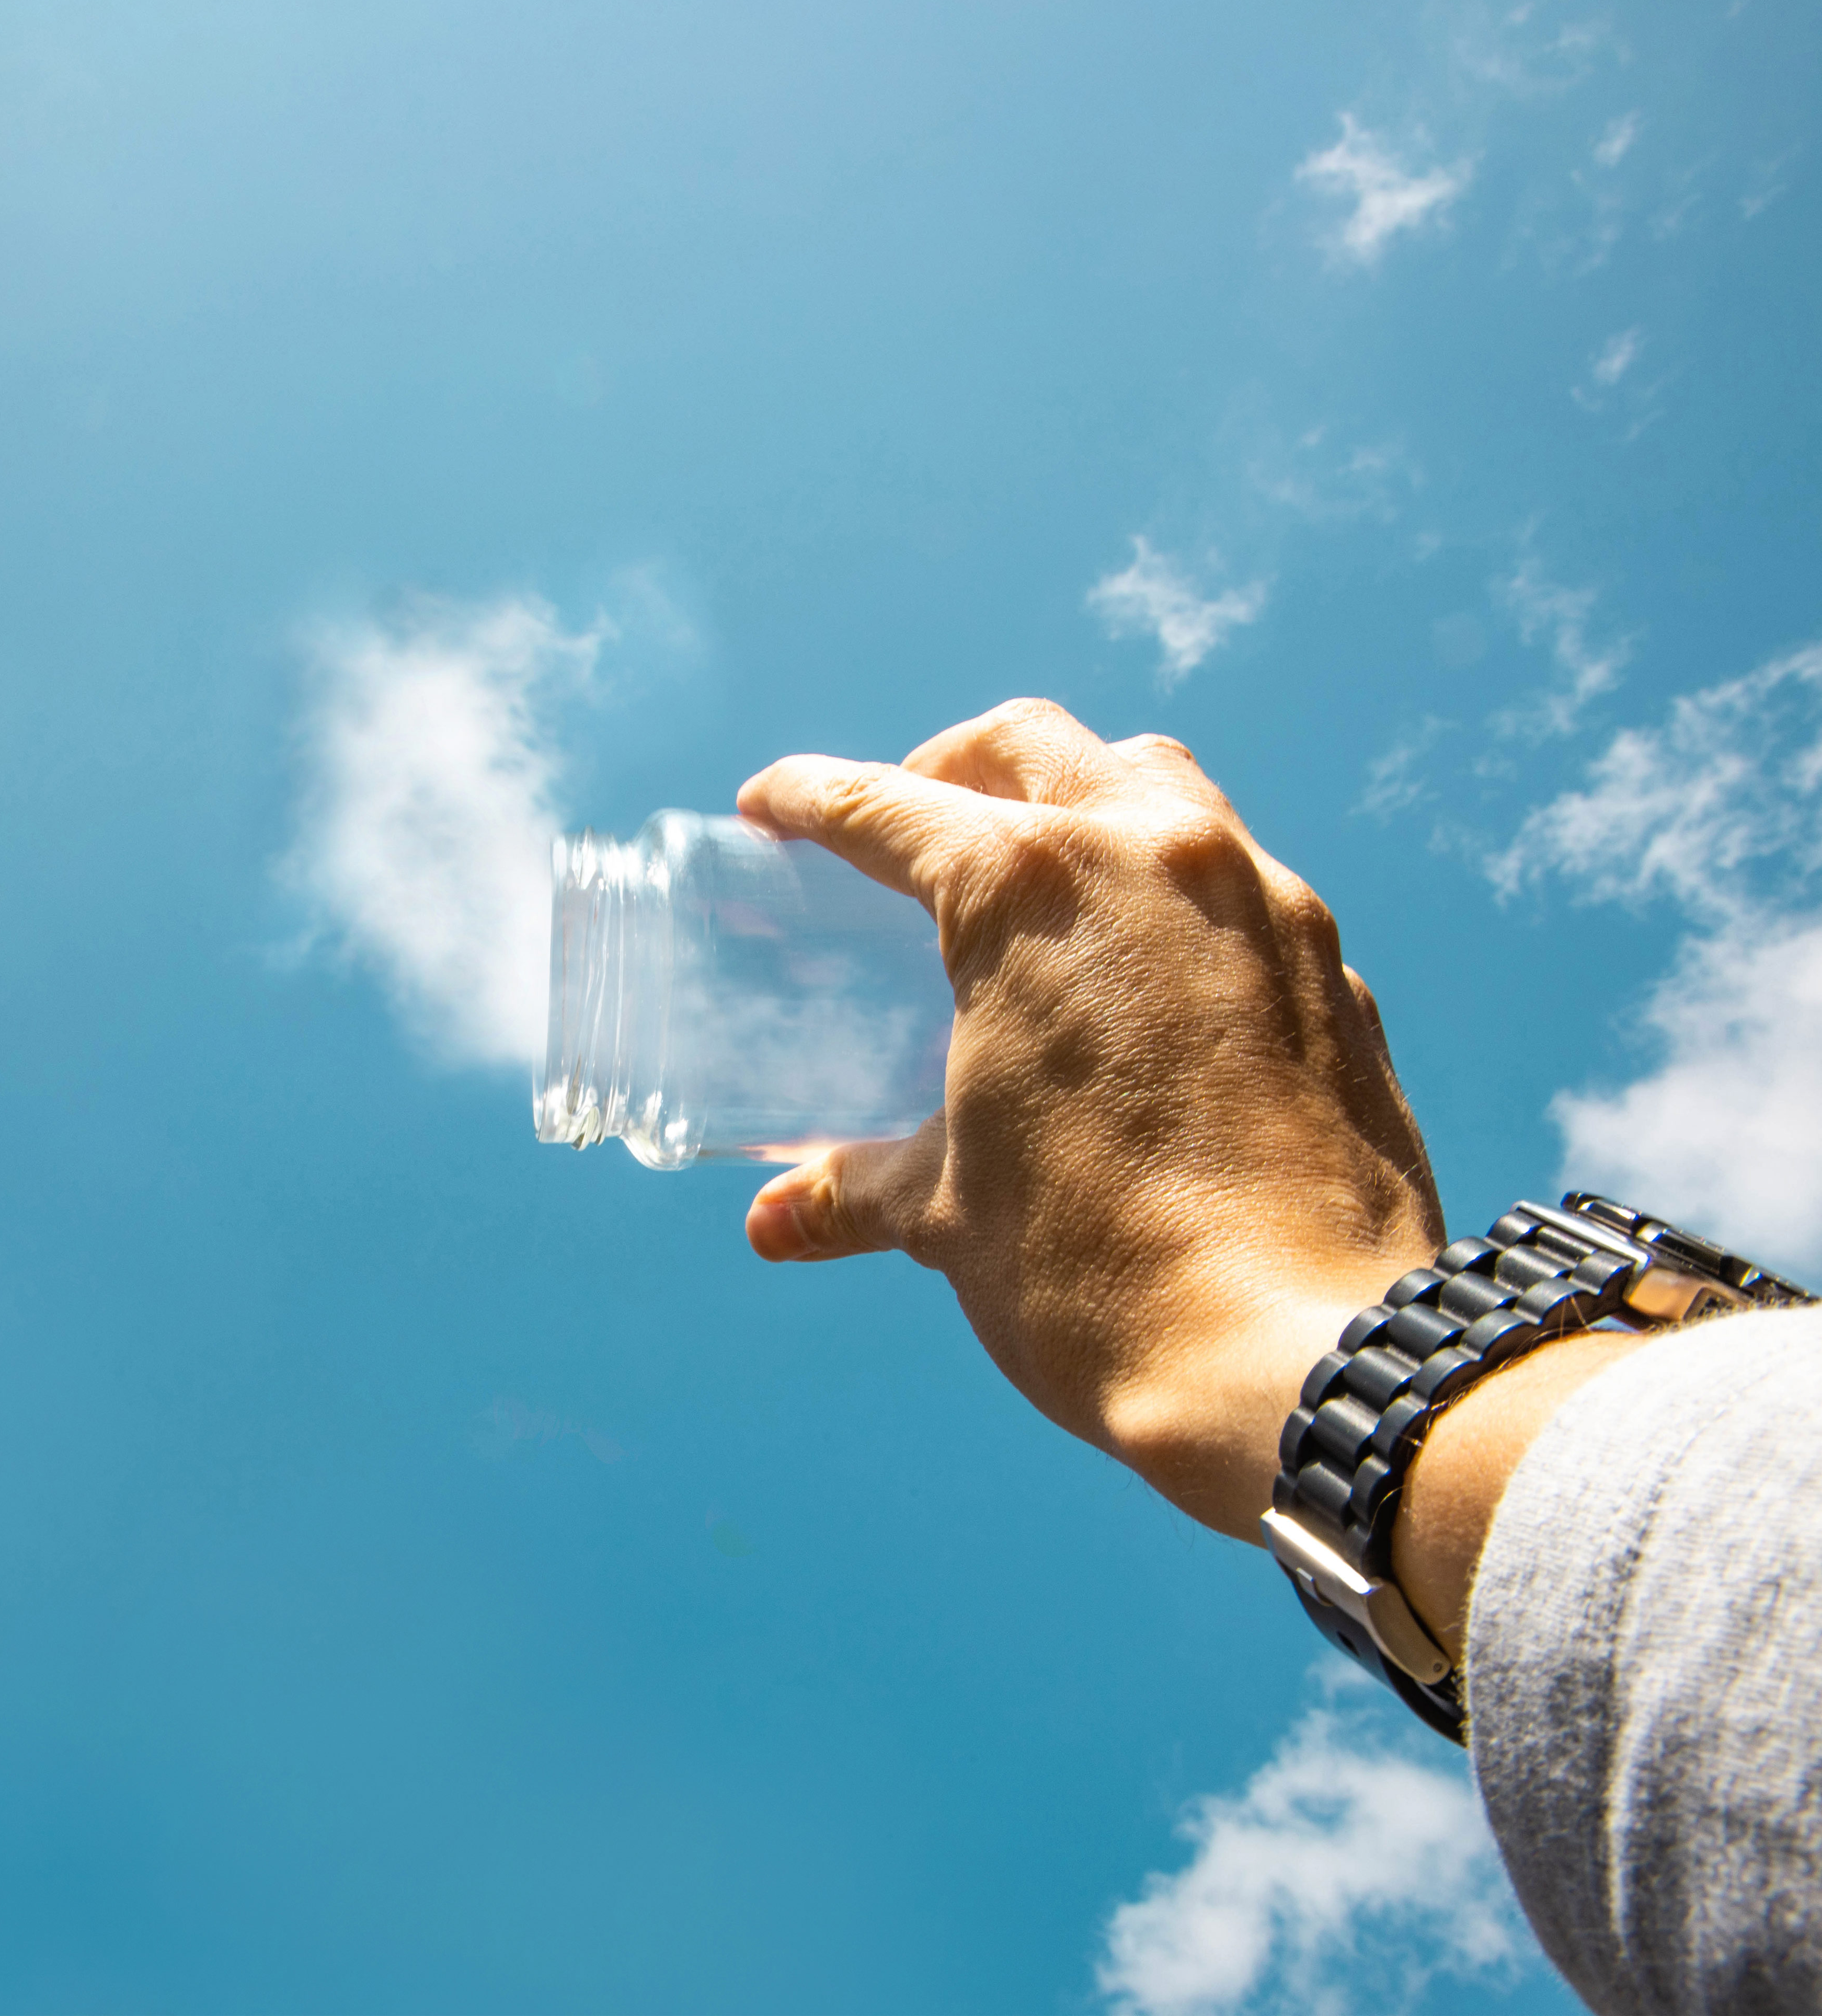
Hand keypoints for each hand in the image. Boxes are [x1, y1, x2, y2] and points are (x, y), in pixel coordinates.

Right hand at [738, 698, 1444, 1540]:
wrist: (1303, 1358)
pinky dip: (1176, 894)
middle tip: (914, 821)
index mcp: (1028, 893)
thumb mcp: (953, 1221)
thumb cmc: (1100, 1278)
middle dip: (952, 765)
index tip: (771, 803)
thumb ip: (859, 1192)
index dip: (810, 798)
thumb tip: (775, 1222)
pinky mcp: (1333, 969)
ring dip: (1084, 797)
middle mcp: (1152, 857)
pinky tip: (1152, 977)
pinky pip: (1242, 883)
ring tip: (1045, 870)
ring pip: (1156, 782)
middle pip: (1031, 746)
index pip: (887, 807)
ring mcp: (1263, 902)